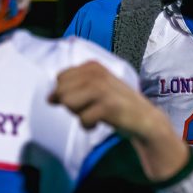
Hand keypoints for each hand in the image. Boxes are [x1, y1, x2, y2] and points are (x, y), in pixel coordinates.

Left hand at [49, 61, 168, 139]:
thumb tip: (49, 97)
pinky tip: (100, 122)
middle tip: (90, 107)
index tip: (85, 98)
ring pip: (68, 103)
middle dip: (71, 104)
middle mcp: (96, 73)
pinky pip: (82, 119)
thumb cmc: (117, 103)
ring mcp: (102, 88)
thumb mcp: (96, 87)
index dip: (67, 92)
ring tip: (94, 113)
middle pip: (61, 91)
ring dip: (79, 114)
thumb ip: (73, 87)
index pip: (60, 78)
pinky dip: (88, 126)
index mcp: (92, 66)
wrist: (144, 118)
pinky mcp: (107, 106)